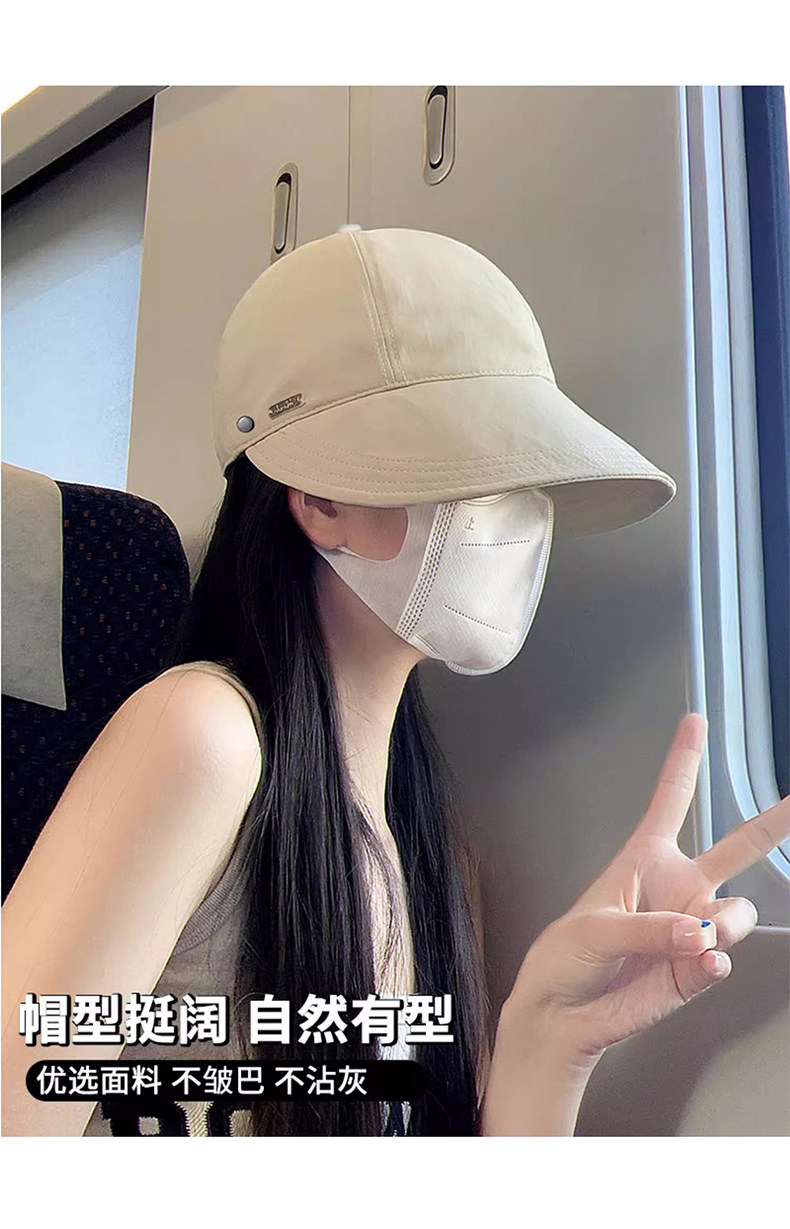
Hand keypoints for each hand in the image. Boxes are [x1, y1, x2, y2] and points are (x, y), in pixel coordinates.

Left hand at [504, 713, 789, 1067]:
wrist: (563, 1013)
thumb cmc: (566, 957)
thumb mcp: (593, 927)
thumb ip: (647, 927)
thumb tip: (696, 933)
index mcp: (643, 859)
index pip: (670, 800)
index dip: (683, 760)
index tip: (695, 724)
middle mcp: (676, 888)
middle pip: (735, 847)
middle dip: (773, 823)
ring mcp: (691, 929)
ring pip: (735, 914)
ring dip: (722, 925)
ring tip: (696, 940)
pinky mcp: (696, 970)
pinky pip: (722, 958)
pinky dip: (712, 962)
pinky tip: (699, 963)